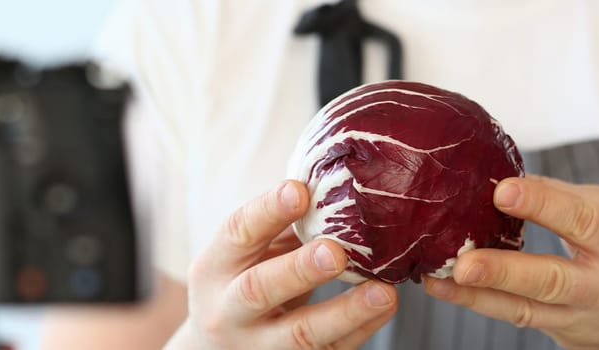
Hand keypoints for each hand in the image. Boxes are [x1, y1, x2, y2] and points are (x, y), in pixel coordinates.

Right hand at [166, 180, 397, 348]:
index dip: (266, 211)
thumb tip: (329, 184)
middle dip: (299, 269)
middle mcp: (227, 310)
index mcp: (213, 269)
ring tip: (383, 292)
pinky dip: (361, 329)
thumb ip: (277, 228)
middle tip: (336, 251)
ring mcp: (257, 346)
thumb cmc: (238, 288)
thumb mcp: (242, 258)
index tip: (299, 190)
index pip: (235, 234)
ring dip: (344, 312)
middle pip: (259, 290)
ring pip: (300, 334)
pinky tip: (385, 307)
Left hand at [424, 175, 598, 348]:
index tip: (502, 190)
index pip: (584, 221)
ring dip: (476, 294)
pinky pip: (519, 318)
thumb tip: (507, 178)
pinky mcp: (567, 334)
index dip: (543, 204)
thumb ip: (565, 199)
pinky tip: (447, 288)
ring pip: (526, 308)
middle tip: (462, 262)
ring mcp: (586, 317)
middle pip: (551, 279)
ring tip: (437, 277)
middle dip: (502, 271)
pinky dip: (481, 303)